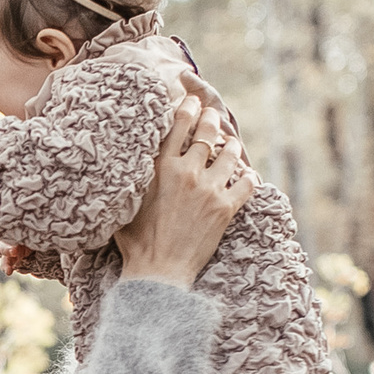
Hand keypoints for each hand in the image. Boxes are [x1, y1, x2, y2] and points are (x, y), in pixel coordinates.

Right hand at [114, 89, 251, 288]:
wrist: (158, 271)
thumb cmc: (136, 242)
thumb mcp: (125, 203)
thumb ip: (133, 179)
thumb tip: (127, 164)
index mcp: (160, 168)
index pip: (177, 126)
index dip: (187, 109)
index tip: (192, 102)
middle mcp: (186, 172)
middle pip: (206, 132)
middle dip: (212, 119)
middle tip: (214, 115)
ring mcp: (209, 188)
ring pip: (229, 153)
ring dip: (232, 145)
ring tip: (231, 144)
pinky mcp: (226, 207)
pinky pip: (247, 182)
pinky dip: (248, 177)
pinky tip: (246, 176)